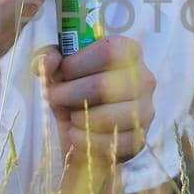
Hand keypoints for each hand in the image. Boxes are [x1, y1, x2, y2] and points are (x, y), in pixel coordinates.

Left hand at [33, 35, 155, 164]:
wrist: (84, 135)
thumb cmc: (73, 95)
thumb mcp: (56, 74)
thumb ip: (48, 60)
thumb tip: (50, 61)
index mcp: (128, 52)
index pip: (108, 51)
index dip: (77, 63)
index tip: (61, 73)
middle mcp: (144, 78)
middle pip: (102, 85)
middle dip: (68, 94)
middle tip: (54, 98)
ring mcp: (146, 109)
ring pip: (107, 116)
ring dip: (79, 119)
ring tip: (71, 118)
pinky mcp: (140, 137)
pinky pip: (110, 141)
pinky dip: (86, 140)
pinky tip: (78, 135)